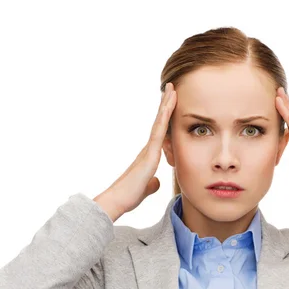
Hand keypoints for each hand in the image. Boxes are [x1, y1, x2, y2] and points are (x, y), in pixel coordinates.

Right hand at [100, 82, 176, 216]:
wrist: (117, 201)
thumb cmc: (129, 196)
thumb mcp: (146, 187)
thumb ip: (152, 183)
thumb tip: (156, 181)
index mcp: (148, 156)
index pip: (160, 132)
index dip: (165, 118)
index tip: (170, 103)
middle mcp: (147, 149)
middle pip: (159, 122)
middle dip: (166, 105)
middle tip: (171, 88)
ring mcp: (148, 150)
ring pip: (159, 122)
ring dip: (166, 105)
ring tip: (171, 89)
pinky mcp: (149, 155)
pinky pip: (159, 132)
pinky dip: (164, 118)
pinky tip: (169, 106)